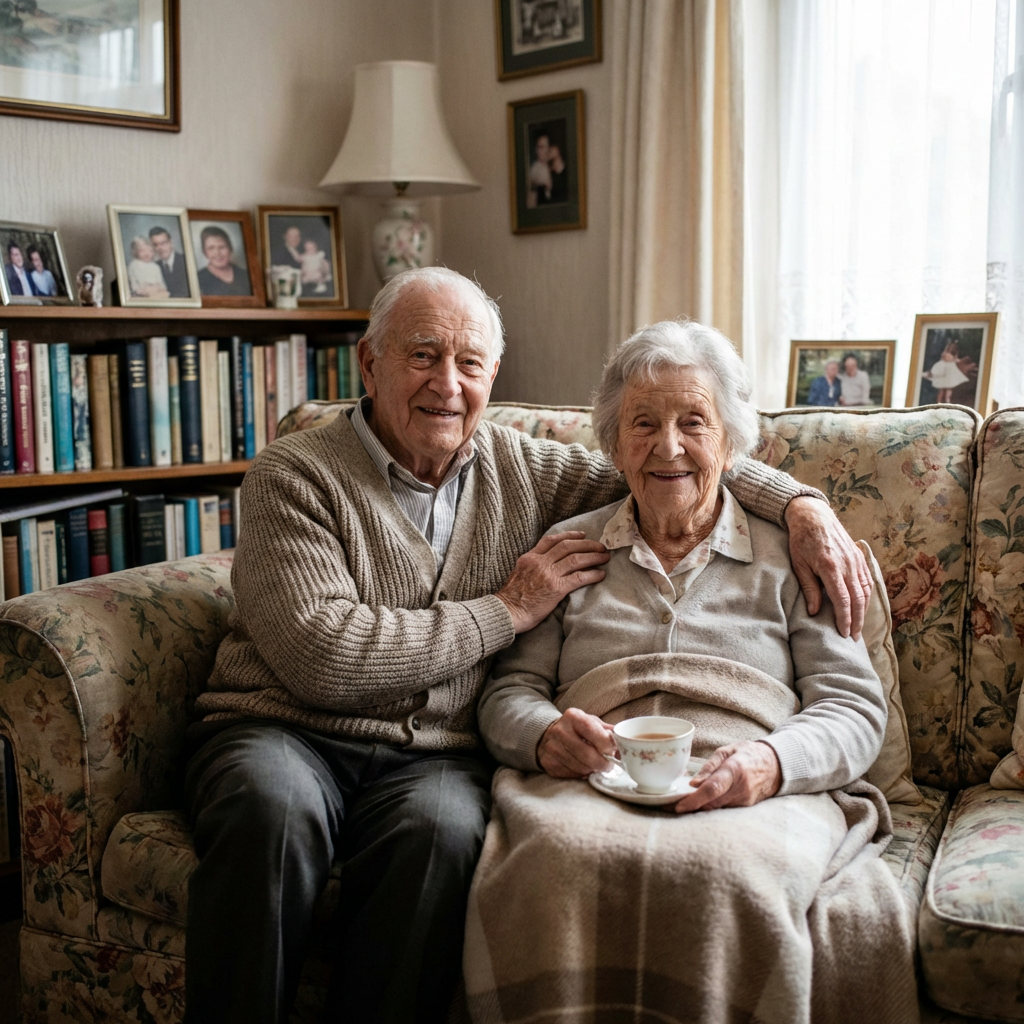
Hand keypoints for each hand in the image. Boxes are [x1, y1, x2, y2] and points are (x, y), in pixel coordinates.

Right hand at [496, 531, 608, 633]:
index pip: (552, 540)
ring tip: (605, 557)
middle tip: (600, 546)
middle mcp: (540, 562)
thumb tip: (546, 565)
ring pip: (576, 559)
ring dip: (594, 557)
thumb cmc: (511, 599)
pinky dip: (592, 574)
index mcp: (529, 557)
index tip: (582, 535)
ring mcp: (548, 574)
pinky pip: (579, 577)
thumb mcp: (518, 574)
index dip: (569, 535)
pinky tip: (601, 574)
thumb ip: (532, 566)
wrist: (507, 613)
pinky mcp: (556, 588)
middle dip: (587, 544)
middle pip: (568, 546)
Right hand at [537, 708, 615, 776]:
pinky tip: (583, 768)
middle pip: (587, 755)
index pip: (593, 732)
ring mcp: (552, 748)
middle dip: (602, 764)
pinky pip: (571, 775)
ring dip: (592, 770)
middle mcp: (560, 731)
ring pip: (580, 768)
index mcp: (573, 717)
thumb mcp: (591, 722)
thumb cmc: (576, 729)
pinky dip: (581, 775)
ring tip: (595, 766)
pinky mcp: (548, 763)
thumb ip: (608, 732)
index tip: (612, 751)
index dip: (606, 745)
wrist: (548, 734)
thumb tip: (626, 745)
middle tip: (608, 765)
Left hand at [673, 741, 780, 812]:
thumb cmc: (748, 754)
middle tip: (668, 806)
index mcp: (734, 770)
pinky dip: (710, 806)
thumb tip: (693, 783)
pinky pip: (723, 808)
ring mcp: (744, 801)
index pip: (712, 789)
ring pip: (716, 808)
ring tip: (680, 804)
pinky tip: (699, 803)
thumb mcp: (727, 751)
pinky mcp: (745, 807)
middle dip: (690, 806)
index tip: (678, 806)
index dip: (694, 800)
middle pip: (711, 803)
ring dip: (698, 808)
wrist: (776, 765)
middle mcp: (740, 789)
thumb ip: (710, 766)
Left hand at [785, 496, 871, 639]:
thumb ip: (809, 588)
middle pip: (858, 599)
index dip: (845, 619)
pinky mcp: (859, 557)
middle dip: (857, 620)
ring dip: (864, 611)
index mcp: (831, 567)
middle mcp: (848, 565)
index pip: (843, 600)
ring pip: (865, 591)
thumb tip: (815, 612)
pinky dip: (867, 596)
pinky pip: (867, 580)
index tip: (844, 633)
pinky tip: (862, 606)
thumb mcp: (799, 564)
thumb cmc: (801, 540)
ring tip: (858, 626)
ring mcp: (856, 560)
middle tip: (854, 637)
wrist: (813, 516)